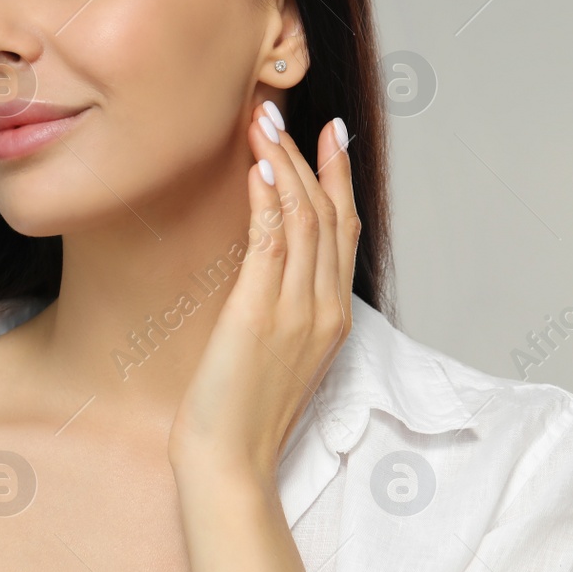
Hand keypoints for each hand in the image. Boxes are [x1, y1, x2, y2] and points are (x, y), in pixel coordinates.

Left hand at [168, 101, 360, 486]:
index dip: (338, 177)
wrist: (228, 460)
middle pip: (330, 213)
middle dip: (309, 156)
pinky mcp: (262, 313)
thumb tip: (259, 270)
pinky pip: (273, 242)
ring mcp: (298, 309)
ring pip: (304, 218)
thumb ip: (277, 308)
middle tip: (281, 111)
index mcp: (332, 317)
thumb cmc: (237, 413)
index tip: (329, 135)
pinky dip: (269, 199)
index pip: (344, 230)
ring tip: (261, 121)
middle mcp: (324, 307)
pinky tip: (258, 167)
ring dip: (283, 163)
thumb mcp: (270, 352)